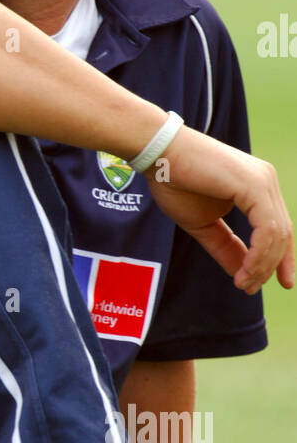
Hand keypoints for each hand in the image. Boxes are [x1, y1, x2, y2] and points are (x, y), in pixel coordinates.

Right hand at [144, 127, 293, 294]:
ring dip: (262, 265)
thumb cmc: (175, 182)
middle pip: (283, 234)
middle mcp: (266, 181)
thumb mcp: (203, 224)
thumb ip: (225, 247)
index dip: (280, 259)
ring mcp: (263, 181)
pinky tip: (245, 270)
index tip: (272, 284)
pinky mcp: (255, 185)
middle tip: (249, 287)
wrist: (158, 155)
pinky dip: (259, 254)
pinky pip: (267, 229)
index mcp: (257, 187)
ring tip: (244, 283)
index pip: (279, 228)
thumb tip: (243, 274)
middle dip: (269, 267)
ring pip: (278, 235)